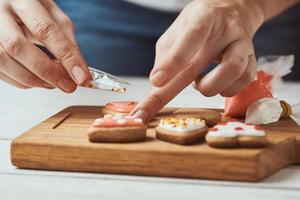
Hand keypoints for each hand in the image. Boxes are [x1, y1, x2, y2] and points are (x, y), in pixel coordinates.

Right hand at [0, 0, 90, 91]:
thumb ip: (66, 38)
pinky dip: (21, 81)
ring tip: (54, 84)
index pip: (45, 30)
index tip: (81, 76)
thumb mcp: (54, 15)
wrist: (8, 3)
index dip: (66, 56)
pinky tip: (37, 80)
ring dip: (33, 79)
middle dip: (48, 72)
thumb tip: (78, 69)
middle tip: (68, 85)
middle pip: (18, 47)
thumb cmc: (33, 8)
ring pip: (4, 61)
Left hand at [132, 0, 264, 120]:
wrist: (232, 10)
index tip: (156, 81)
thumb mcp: (176, 33)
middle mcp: (225, 29)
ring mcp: (242, 43)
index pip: (190, 37)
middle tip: (148, 111)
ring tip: (199, 83)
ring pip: (233, 71)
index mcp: (203, 17)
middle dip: (174, 88)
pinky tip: (216, 83)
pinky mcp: (253, 59)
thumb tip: (157, 86)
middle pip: (205, 60)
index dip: (174, 61)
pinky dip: (227, 89)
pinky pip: (244, 81)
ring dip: (209, 87)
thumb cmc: (198, 25)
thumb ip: (166, 56)